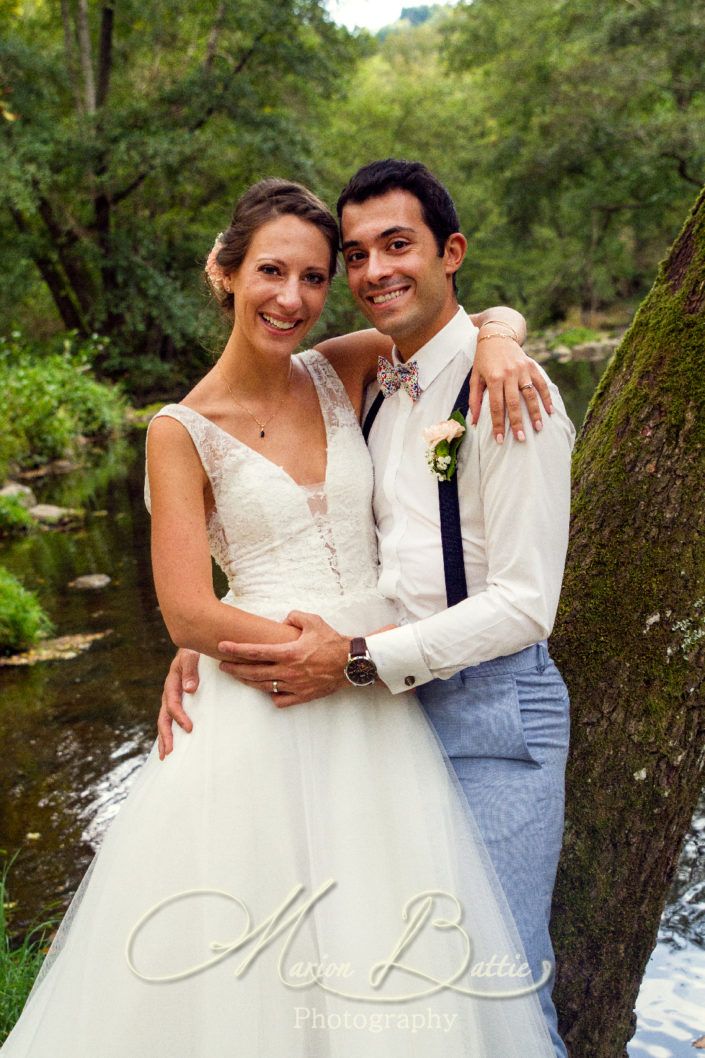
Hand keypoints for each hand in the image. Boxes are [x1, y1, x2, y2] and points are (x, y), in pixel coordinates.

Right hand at [156, 648, 199, 759]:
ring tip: (165, 755)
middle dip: (166, 735)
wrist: (194, 648)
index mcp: (171, 682)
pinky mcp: (177, 701)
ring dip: (164, 738)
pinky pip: (170, 719)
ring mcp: (171, 698)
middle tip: (170, 752)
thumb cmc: (195, 651)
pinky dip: (169, 732)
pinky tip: (171, 745)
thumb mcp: (192, 655)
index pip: (173, 703)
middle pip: (163, 717)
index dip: (180, 717)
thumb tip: (190, 689)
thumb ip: (191, 670)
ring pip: (164, 721)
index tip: (189, 728)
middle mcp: (168, 692)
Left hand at [217, 611, 348, 706]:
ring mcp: (294, 686)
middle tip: (222, 666)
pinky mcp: (302, 696)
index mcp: (289, 653)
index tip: (222, 647)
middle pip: (253, 672)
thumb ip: (294, 616)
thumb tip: (283, 619)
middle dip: (234, 669)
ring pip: (263, 687)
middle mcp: (288, 671)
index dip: (236, 650)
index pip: (255, 652)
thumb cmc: (332, 641)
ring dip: (247, 681)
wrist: (351, 663)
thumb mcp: (313, 621)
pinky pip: (280, 700)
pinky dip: (271, 695)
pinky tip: (267, 689)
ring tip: (239, 676)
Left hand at [470, 333, 552, 443]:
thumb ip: (475, 399)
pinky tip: (550, 411)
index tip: (499, 440)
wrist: (497, 334)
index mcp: (494, 378)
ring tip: (538, 428)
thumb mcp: (475, 377)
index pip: (496, 406)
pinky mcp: (532, 365)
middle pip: (514, 403)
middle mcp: (509, 373)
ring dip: (535, 413)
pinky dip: (546, 397)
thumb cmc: (483, 359)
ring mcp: (522, 369)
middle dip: (517, 423)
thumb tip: (474, 422)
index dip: (498, 424)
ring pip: (530, 394)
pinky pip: (541, 384)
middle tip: (521, 439)